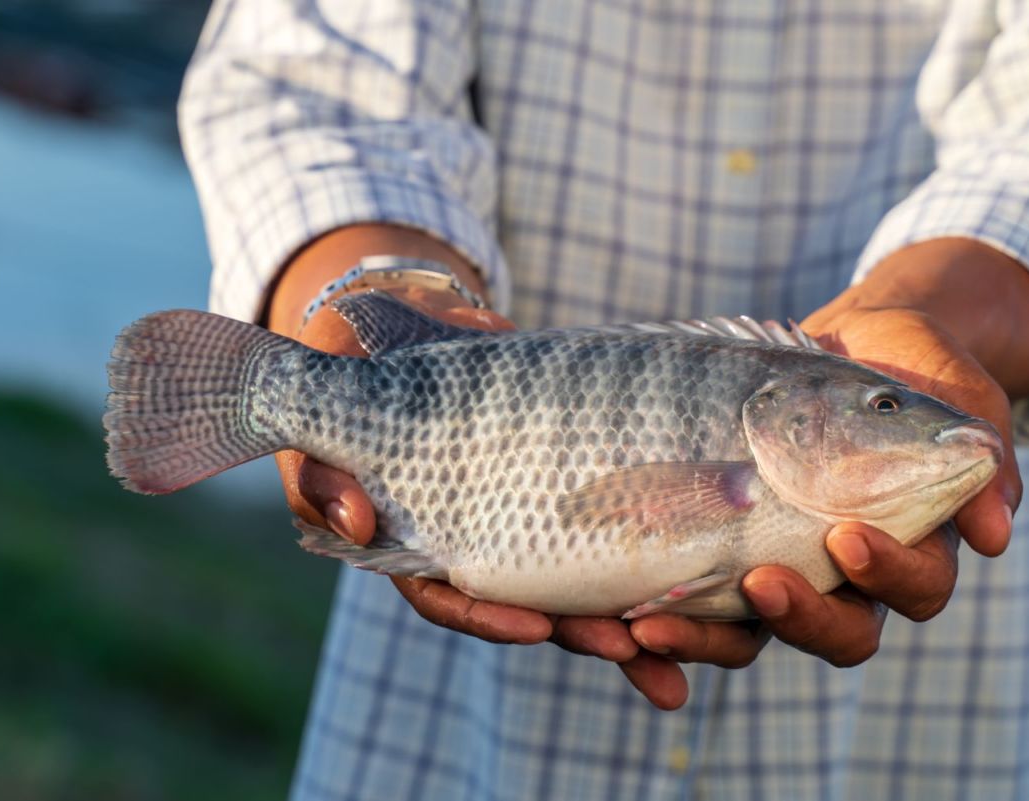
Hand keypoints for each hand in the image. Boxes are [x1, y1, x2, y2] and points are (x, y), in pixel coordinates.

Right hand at [278, 287, 690, 700]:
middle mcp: (476, 539)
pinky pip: (612, 523)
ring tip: (677, 650)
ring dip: (629, 617)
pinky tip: (705, 571)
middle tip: (628, 646)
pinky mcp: (570, 480)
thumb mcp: (323, 415)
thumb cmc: (357, 369)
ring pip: (579, 577)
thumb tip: (358, 521)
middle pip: (528, 603)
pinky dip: (652, 552)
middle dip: (580, 631)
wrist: (410, 323)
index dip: (488, 619)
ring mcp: (526, 513)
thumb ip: (325, 474)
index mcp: (416, 540)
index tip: (534, 630)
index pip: (449, 597)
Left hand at [629, 239, 1028, 678]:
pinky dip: (661, 619)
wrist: (847, 341)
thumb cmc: (908, 366)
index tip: (848, 537)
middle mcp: (847, 576)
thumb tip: (995, 531)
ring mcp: (781, 566)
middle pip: (838, 633)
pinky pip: (694, 603)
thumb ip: (979, 453)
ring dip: (705, 641)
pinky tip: (618, 618)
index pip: (913, 590)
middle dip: (801, 619)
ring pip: (754, 635)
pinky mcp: (721, 552)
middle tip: (760, 584)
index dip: (888, 577)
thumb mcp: (952, 391)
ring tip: (652, 623)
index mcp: (913, 546)